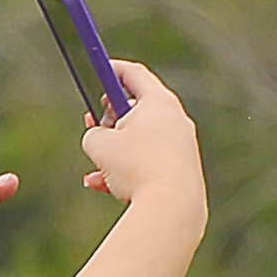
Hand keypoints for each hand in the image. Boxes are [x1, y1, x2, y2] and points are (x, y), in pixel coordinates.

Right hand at [82, 64, 205, 216]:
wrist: (171, 206)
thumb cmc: (136, 168)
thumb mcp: (99, 144)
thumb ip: (94, 134)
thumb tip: (100, 139)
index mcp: (159, 102)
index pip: (135, 75)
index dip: (113, 70)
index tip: (100, 71)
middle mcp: (175, 119)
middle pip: (139, 108)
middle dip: (111, 118)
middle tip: (93, 125)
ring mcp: (182, 145)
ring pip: (140, 142)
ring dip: (114, 153)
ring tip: (93, 170)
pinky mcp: (183, 170)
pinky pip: (148, 164)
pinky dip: (127, 171)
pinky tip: (103, 186)